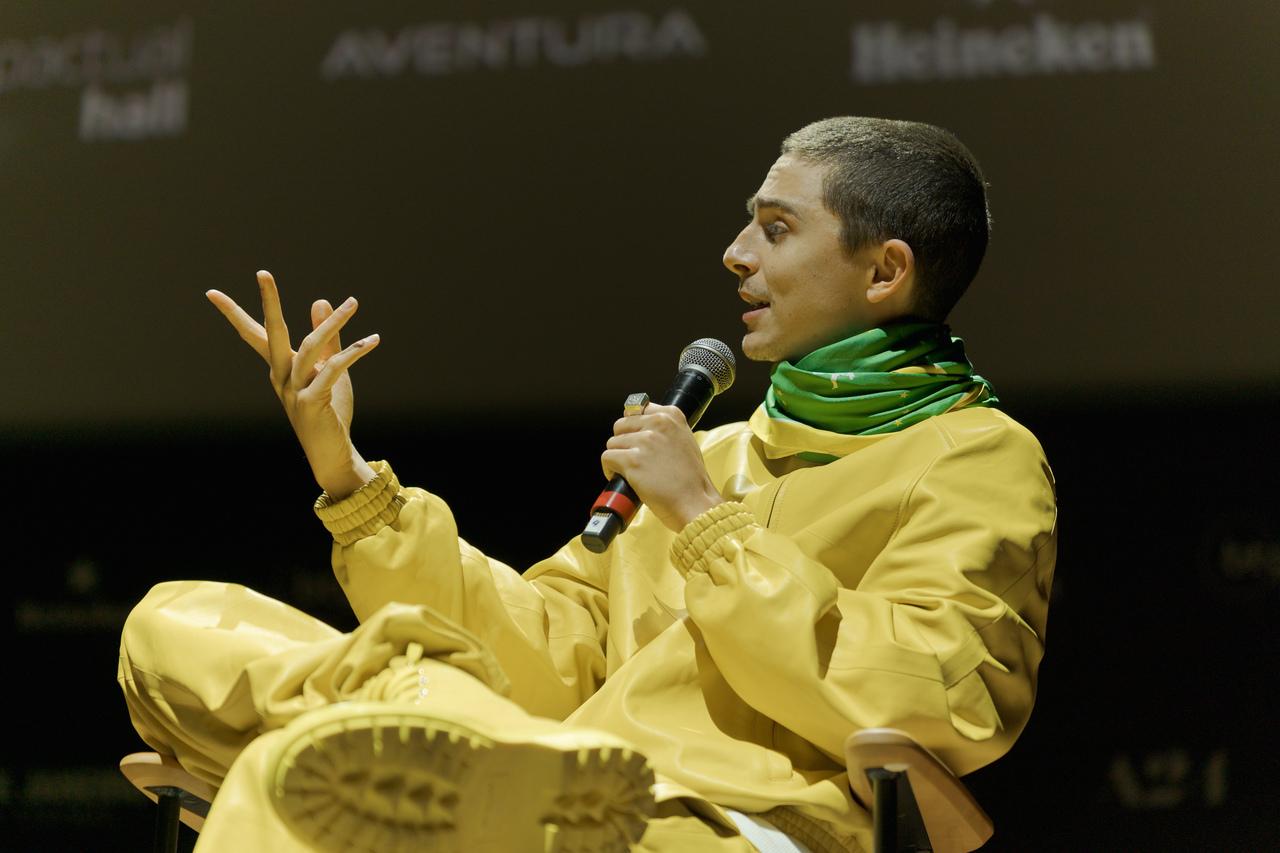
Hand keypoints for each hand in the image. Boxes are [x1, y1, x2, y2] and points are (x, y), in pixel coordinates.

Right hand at [207, 270, 378, 498]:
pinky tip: (372, 340)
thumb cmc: (329, 411)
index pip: (255, 335)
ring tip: (353, 302)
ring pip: (310, 347)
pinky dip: (353, 352)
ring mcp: (293, 391)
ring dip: (334, 323)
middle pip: (272, 333)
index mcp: (279, 369)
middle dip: (268, 302)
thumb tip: (320, 300)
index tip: (211, 293)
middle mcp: (280, 377)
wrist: (331, 453)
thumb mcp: (330, 370)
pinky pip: (332, 369)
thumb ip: (327, 339)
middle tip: (262, 273)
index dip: (235, 313)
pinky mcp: (311, 403)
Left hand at [600, 404, 724, 531]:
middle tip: (633, 459)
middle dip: (623, 443)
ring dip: (617, 458)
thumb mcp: (685, 441)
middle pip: (621, 425)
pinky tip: (623, 478)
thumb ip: (664, 429)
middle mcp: (658, 423)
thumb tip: (637, 424)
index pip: (637, 410)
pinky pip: (607, 457)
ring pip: (612, 443)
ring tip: (630, 472)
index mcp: (671, 415)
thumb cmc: (691, 479)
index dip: (634, 428)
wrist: (695, 502)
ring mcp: (645, 441)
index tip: (637, 441)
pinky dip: (610, 470)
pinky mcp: (632, 460)